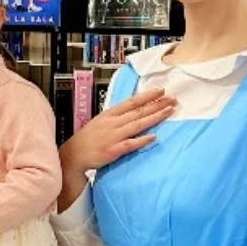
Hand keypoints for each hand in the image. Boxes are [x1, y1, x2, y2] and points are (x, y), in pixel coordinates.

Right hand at [61, 89, 176, 181]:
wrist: (74, 154)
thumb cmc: (88, 139)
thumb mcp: (101, 121)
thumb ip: (118, 116)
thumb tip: (134, 111)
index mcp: (110, 114)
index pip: (132, 102)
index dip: (147, 96)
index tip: (161, 91)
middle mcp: (113, 123)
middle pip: (139, 111)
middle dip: (157, 104)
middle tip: (172, 99)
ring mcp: (114, 136)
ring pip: (137, 124)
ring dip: (154, 118)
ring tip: (168, 112)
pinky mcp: (113, 150)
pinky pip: (130, 144)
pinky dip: (141, 140)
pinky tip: (153, 137)